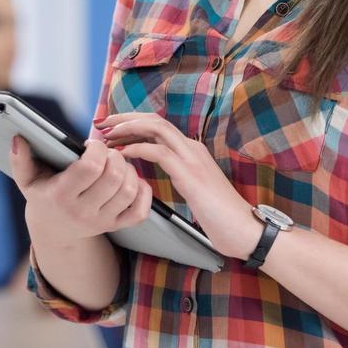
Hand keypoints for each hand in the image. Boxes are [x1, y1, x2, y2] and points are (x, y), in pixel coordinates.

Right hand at [8, 135, 152, 247]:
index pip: (90, 168)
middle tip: (106, 153)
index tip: (91, 145)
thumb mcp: (27, 179)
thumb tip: (18, 139)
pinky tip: (131, 179)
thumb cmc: (42, 195)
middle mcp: (83, 212)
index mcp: (61, 196)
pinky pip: (140, 211)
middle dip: (114, 156)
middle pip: (113, 177)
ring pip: (129, 190)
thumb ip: (20, 160)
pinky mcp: (115, 226)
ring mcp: (101, 222)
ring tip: (116, 164)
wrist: (53, 230)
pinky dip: (143, 192)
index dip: (96, 149)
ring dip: (129, 169)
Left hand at [100, 112, 259, 259]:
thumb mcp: (193, 189)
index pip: (158, 126)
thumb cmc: (220, 215)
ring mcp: (192, 158)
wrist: (245, 229)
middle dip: (126, 118)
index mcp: (191, 150)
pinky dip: (138, 148)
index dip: (133, 122)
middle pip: (154, 119)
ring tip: (108, 134)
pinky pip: (159, 152)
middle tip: (102, 123)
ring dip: (129, 127)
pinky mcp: (190, 173)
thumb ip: (177, 175)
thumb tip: (154, 174)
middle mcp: (192, 148)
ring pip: (156, 128)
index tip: (111, 128)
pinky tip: (123, 154)